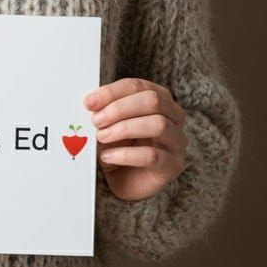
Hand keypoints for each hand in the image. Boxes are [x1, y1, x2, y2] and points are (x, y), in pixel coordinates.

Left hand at [84, 77, 187, 201]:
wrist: (124, 180)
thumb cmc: (118, 145)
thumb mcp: (108, 124)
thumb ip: (104, 110)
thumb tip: (91, 102)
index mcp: (159, 98)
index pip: (138, 86)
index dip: (112, 92)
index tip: (89, 103)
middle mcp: (173, 117)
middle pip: (153, 101)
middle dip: (120, 108)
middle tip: (96, 121)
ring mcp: (177, 141)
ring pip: (158, 125)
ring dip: (124, 129)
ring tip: (101, 137)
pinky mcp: (173, 165)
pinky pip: (153, 156)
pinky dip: (125, 154)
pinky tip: (107, 157)